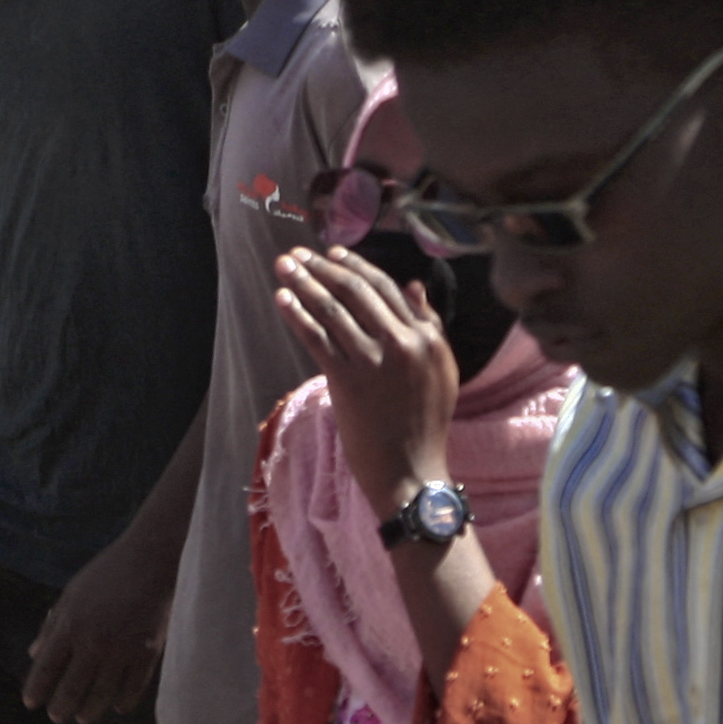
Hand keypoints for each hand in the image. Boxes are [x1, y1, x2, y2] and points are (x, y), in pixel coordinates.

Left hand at [21, 526, 170, 723]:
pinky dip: (123, 702)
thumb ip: (52, 625)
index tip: (30, 703)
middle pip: (71, 688)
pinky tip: (117, 706)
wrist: (151, 559)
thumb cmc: (108, 573)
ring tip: (83, 719)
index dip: (36, 689)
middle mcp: (93, 641)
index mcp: (70, 625)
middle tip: (57, 717)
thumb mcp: (71, 593)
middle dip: (61, 708)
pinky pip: (132, 689)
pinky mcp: (147, 653)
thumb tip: (33, 653)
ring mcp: (121, 650)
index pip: (46, 667)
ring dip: (89, 712)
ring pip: (100, 696)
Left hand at [274, 246, 458, 513]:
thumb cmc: (425, 422)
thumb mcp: (441, 369)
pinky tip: (281, 298)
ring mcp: (374, 360)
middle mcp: (403, 342)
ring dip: (303, 283)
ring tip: (284, 266)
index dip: (355, 266)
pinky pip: (317, 337)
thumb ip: (429, 325)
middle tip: (297, 254)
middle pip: (356, 292)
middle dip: (322, 268)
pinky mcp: (347, 379)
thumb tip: (413, 285)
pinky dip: (297, 314)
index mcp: (428, 337)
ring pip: (333, 309)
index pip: (386, 287)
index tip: (332, 253)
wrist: (410, 470)